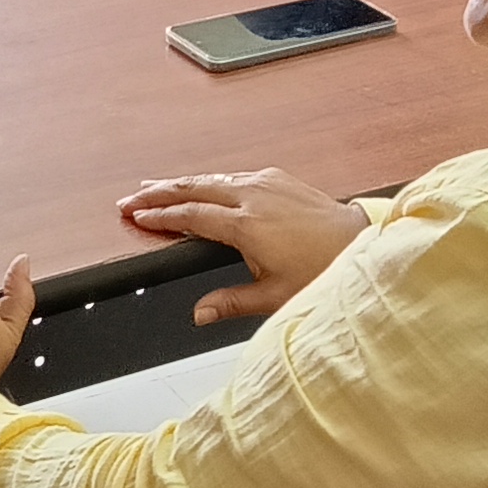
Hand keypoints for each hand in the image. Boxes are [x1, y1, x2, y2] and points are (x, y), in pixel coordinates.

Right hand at [117, 171, 370, 326]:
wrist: (359, 241)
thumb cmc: (324, 268)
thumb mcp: (275, 296)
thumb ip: (232, 303)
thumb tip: (199, 314)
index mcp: (247, 225)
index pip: (191, 216)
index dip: (160, 215)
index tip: (136, 215)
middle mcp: (254, 196)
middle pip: (194, 187)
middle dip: (158, 192)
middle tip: (129, 198)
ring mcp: (266, 182)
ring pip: (211, 177)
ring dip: (180, 182)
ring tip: (153, 187)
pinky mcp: (278, 177)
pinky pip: (232, 174)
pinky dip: (207, 179)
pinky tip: (200, 183)